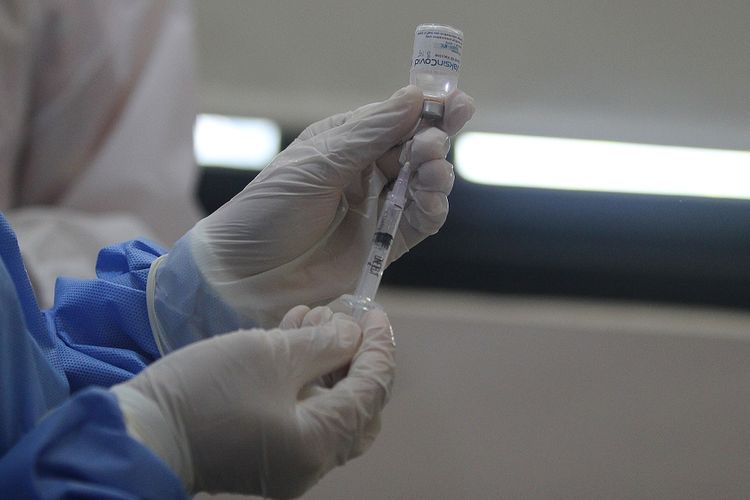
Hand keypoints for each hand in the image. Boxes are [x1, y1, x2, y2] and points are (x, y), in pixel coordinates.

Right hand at [112, 306, 394, 497]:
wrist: (141, 430)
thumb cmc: (205, 391)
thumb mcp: (270, 355)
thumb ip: (323, 344)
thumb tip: (353, 336)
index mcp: (318, 444)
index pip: (371, 392)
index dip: (380, 348)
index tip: (375, 313)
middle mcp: (311, 463)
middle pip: (360, 408)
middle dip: (358, 360)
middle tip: (348, 321)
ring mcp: (289, 462)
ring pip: (331, 409)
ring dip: (329, 363)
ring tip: (313, 318)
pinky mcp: (267, 453)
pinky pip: (303, 415)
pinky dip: (306, 380)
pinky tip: (294, 338)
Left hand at [149, 86, 473, 349]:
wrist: (244, 276)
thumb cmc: (268, 212)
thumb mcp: (315, 164)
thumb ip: (368, 134)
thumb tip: (415, 96)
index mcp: (344, 142)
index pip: (394, 118)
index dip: (425, 109)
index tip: (454, 101)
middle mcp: (365, 172)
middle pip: (415, 150)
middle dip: (433, 142)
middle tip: (434, 144)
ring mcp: (376, 209)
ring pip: (422, 185)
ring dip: (435, 176)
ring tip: (433, 171)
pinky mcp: (384, 245)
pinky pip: (418, 223)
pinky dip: (431, 210)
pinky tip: (431, 201)